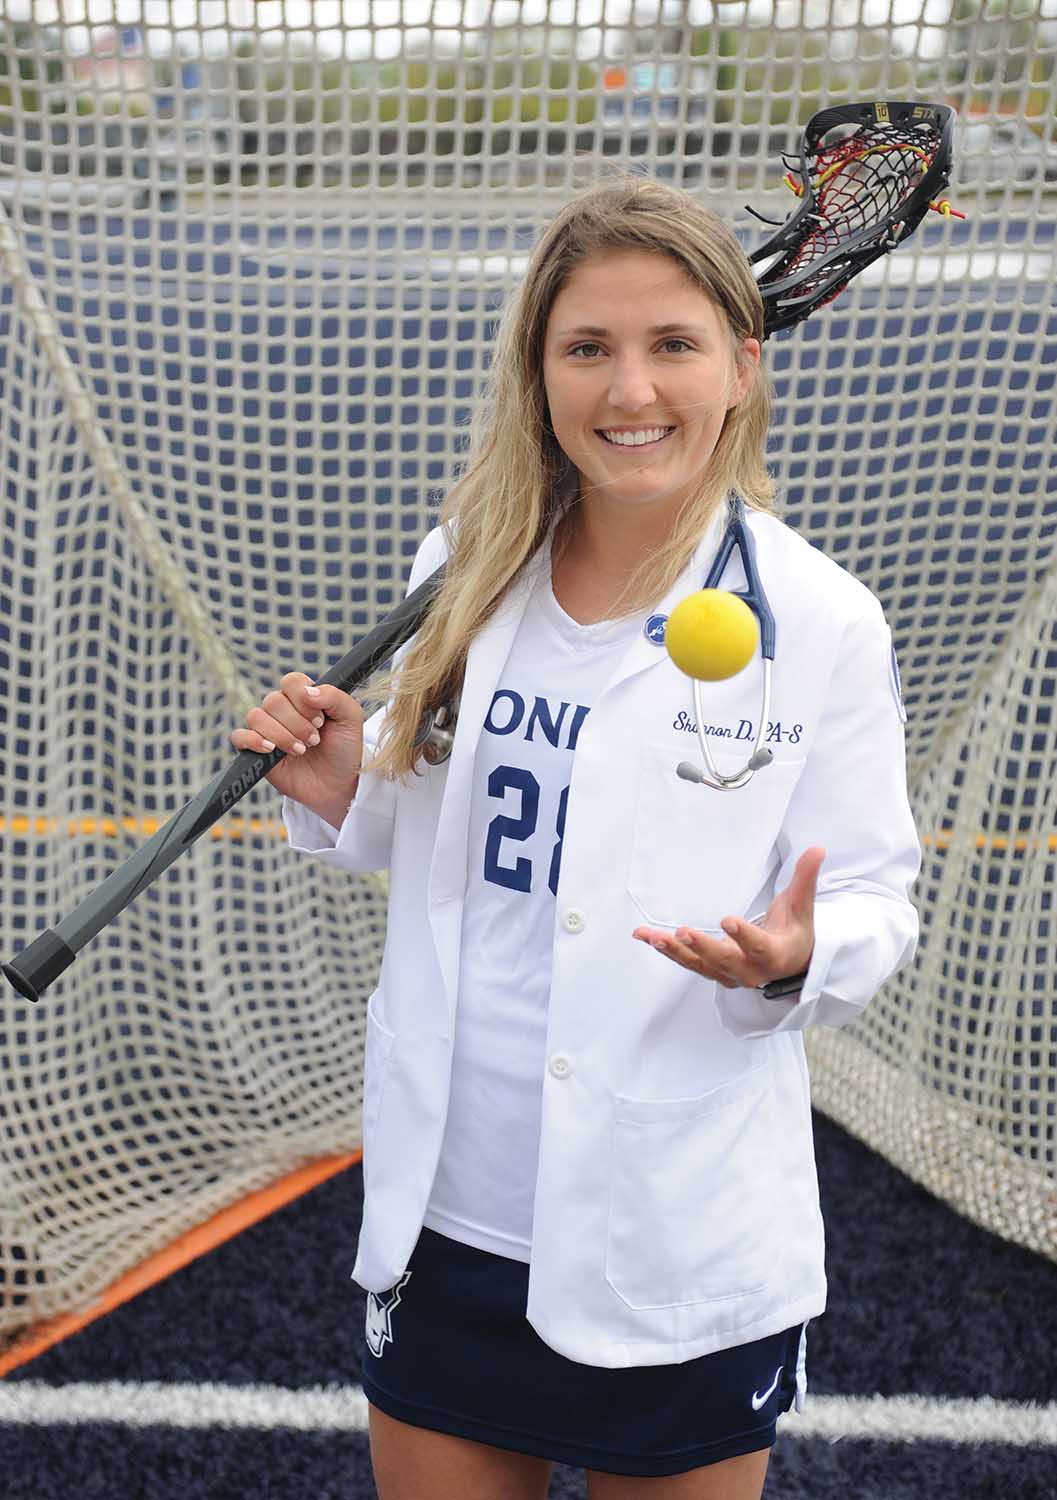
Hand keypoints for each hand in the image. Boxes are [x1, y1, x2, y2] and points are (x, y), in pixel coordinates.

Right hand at [231, 672, 365, 824]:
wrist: (338, 785)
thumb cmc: (344, 750)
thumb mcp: (351, 719)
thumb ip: (334, 697)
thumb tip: (307, 690)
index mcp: (304, 697)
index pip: (291, 682)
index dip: (303, 698)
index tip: (321, 719)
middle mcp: (283, 710)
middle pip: (273, 701)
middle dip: (297, 723)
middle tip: (315, 740)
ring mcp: (268, 729)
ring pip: (256, 717)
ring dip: (281, 735)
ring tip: (301, 750)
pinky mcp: (256, 751)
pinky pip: (239, 737)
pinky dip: (253, 740)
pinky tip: (272, 749)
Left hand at [632, 846, 825, 989]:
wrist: (792, 963)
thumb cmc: (795, 931)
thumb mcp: (802, 906)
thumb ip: (806, 878)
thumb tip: (818, 849)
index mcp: (775, 954)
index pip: (759, 946)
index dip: (744, 936)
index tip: (728, 921)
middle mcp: (751, 970)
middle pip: (724, 960)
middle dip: (702, 947)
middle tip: (681, 931)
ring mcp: (730, 973)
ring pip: (700, 964)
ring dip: (675, 951)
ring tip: (651, 937)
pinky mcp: (714, 971)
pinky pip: (688, 962)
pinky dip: (667, 951)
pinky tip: (645, 936)